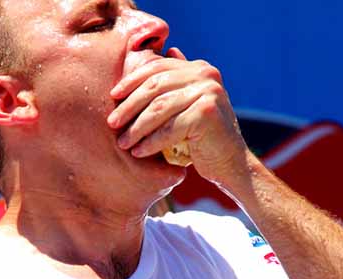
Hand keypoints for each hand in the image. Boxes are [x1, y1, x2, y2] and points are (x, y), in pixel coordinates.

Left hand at [108, 48, 247, 186]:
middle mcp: (206, 75)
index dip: (132, 81)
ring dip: (136, 127)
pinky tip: (139, 152)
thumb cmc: (203, 137)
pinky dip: (151, 142)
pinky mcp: (206, 113)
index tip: (113, 96)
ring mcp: (208, 92)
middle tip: (112, 123)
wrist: (230, 163)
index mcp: (199, 68)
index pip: (157, 68)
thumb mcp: (188, 104)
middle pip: (155, 86)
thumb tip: (167, 52)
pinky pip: (169, 129)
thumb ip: (177, 82)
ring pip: (159, 108)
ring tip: (122, 142)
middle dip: (129, 106)